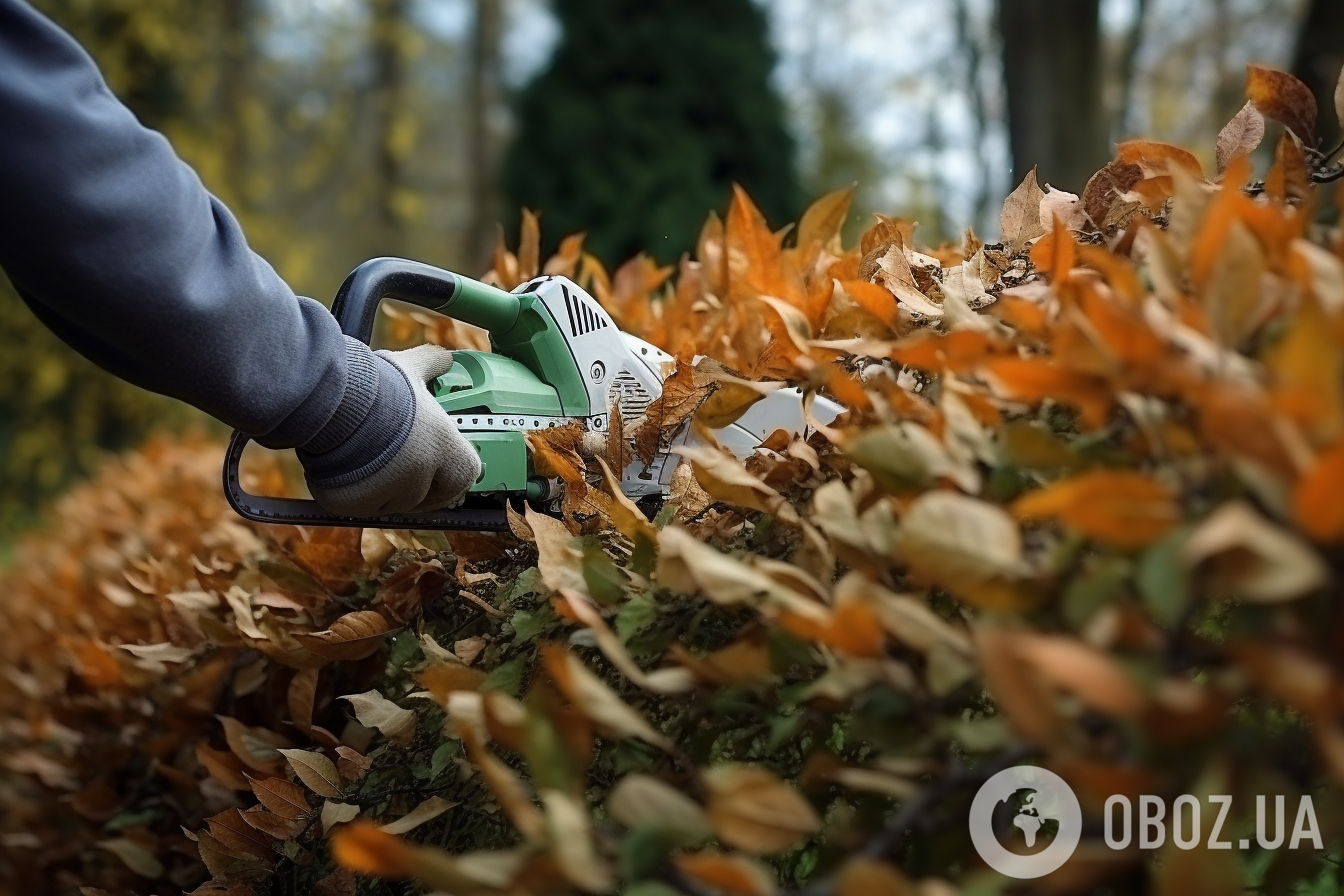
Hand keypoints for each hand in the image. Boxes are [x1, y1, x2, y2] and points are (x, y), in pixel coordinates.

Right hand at [305, 344, 480, 516]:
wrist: (331, 401)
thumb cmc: (374, 386)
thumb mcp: (409, 368)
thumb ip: (432, 364)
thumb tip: (445, 358)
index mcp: (446, 451)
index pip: (464, 477)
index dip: (450, 471)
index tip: (438, 463)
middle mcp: (422, 479)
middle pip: (426, 494)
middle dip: (414, 482)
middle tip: (396, 460)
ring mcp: (388, 496)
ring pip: (392, 501)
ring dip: (383, 485)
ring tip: (365, 455)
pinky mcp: (356, 506)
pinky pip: (360, 505)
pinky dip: (353, 490)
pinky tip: (345, 467)